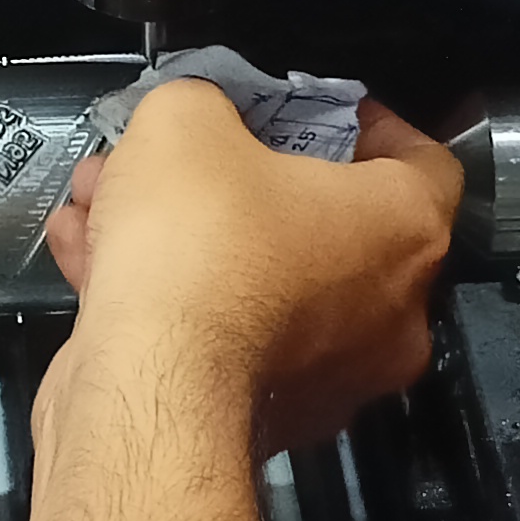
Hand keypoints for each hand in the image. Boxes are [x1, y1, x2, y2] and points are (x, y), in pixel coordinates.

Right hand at [42, 83, 462, 455]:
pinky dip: (168, 300)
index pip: (425, 161)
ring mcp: (332, 374)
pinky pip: (223, 338)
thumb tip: (195, 116)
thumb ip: (203, 103)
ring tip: (112, 205)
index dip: (372, 127)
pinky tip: (94, 264)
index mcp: (402, 229)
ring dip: (188, 239)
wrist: (152, 386)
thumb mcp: (187, 121)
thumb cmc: (199, 252)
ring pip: (260, 283)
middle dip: (238, 183)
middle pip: (324, 223)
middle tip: (187, 158)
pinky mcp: (268, 417)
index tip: (325, 114)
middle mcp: (388, 311)